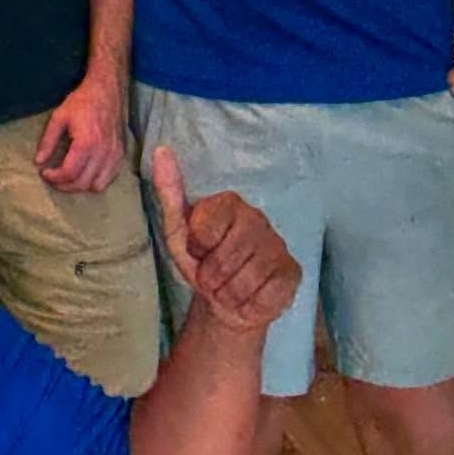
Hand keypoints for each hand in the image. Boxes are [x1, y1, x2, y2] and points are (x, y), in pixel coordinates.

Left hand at [35, 68, 126, 192]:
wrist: (107, 90)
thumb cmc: (82, 102)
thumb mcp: (59, 117)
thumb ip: (48, 141)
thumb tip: (39, 162)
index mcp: (87, 142)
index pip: (70, 172)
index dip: (54, 177)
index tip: (44, 172)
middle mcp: (103, 152)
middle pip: (83, 183)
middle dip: (64, 185)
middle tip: (53, 178)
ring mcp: (115, 155)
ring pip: (97, 186)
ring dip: (80, 187)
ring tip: (67, 178)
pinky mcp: (121, 154)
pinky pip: (109, 178)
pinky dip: (95, 182)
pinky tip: (84, 174)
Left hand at [150, 147, 299, 333]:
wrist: (224, 300)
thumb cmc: (200, 260)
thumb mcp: (177, 229)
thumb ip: (169, 191)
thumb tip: (161, 150)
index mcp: (229, 203)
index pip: (205, 228)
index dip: (197, 248)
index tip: (197, 250)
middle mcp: (258, 218)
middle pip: (225, 257)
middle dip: (211, 275)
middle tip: (211, 276)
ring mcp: (278, 245)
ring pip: (245, 279)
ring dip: (228, 292)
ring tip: (227, 286)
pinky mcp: (292, 271)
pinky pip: (265, 294)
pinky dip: (249, 303)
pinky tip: (248, 296)